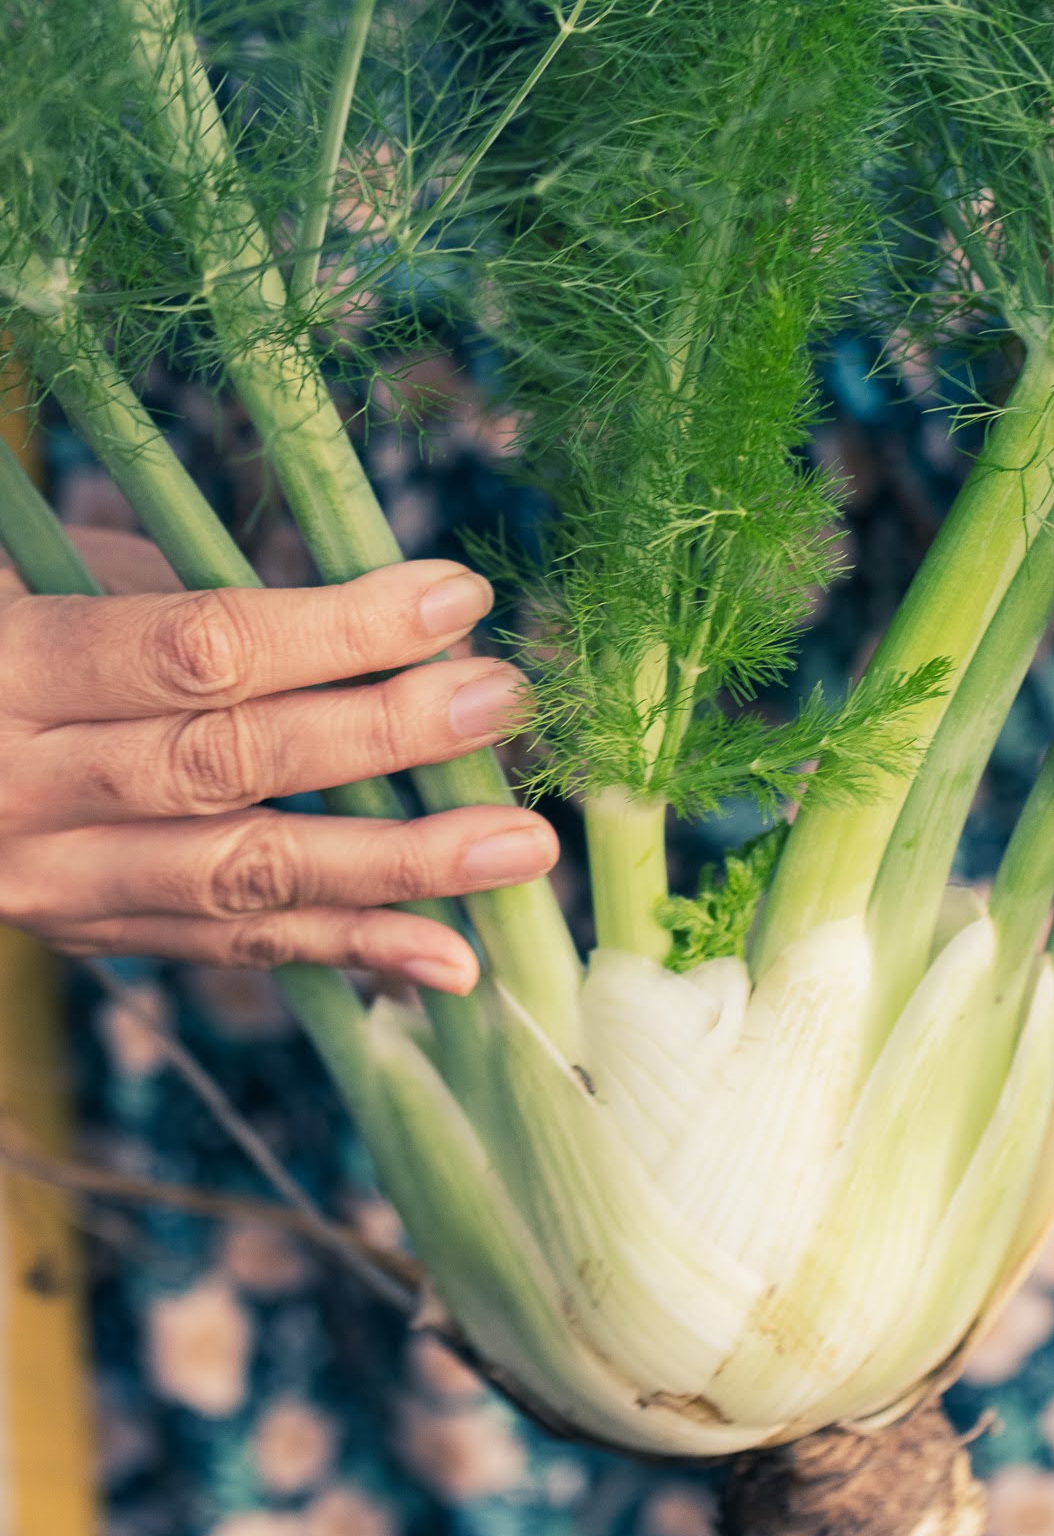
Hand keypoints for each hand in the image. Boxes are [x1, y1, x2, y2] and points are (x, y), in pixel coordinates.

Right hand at [0, 533, 556, 989]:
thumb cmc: (7, 621)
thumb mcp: (62, 578)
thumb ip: (195, 607)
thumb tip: (377, 624)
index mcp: (15, 667)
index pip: (200, 651)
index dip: (338, 626)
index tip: (456, 595)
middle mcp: (25, 787)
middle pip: (232, 764)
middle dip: (383, 736)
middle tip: (503, 704)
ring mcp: (53, 880)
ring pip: (245, 877)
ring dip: (397, 866)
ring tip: (519, 850)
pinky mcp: (84, 935)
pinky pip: (230, 949)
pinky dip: (347, 951)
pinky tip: (449, 957)